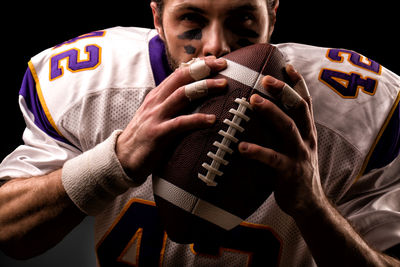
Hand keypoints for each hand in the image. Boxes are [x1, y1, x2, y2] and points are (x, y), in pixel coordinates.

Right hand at [116, 56, 227, 182]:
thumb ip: (171, 106)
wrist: (123, 158)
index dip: (197, 65)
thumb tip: (193, 99)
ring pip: (182, 95)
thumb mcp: (156, 116)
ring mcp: (156, 116)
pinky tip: (212, 119)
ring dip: (204, 87)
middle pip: (181, 78)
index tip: (215, 60)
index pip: (178, 74)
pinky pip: (180, 123)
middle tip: (223, 64)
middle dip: (202, 68)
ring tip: (223, 85)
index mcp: (157, 96)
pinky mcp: (158, 133)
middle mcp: (156, 102)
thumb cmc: (144, 138)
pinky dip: (197, 119)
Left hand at [238, 65, 323, 217]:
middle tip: (265, 78)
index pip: (305, 102)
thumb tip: (263, 114)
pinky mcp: (289, 172)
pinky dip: (257, 151)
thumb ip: (284, 132)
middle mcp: (306, 139)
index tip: (287, 66)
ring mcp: (299, 155)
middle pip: (297, 109)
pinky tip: (242, 146)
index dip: (298, 84)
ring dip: (271, 112)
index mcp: (307, 132)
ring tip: (253, 101)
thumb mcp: (295, 148)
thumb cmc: (295, 172)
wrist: (309, 203)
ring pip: (287, 128)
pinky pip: (272, 159)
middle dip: (283, 91)